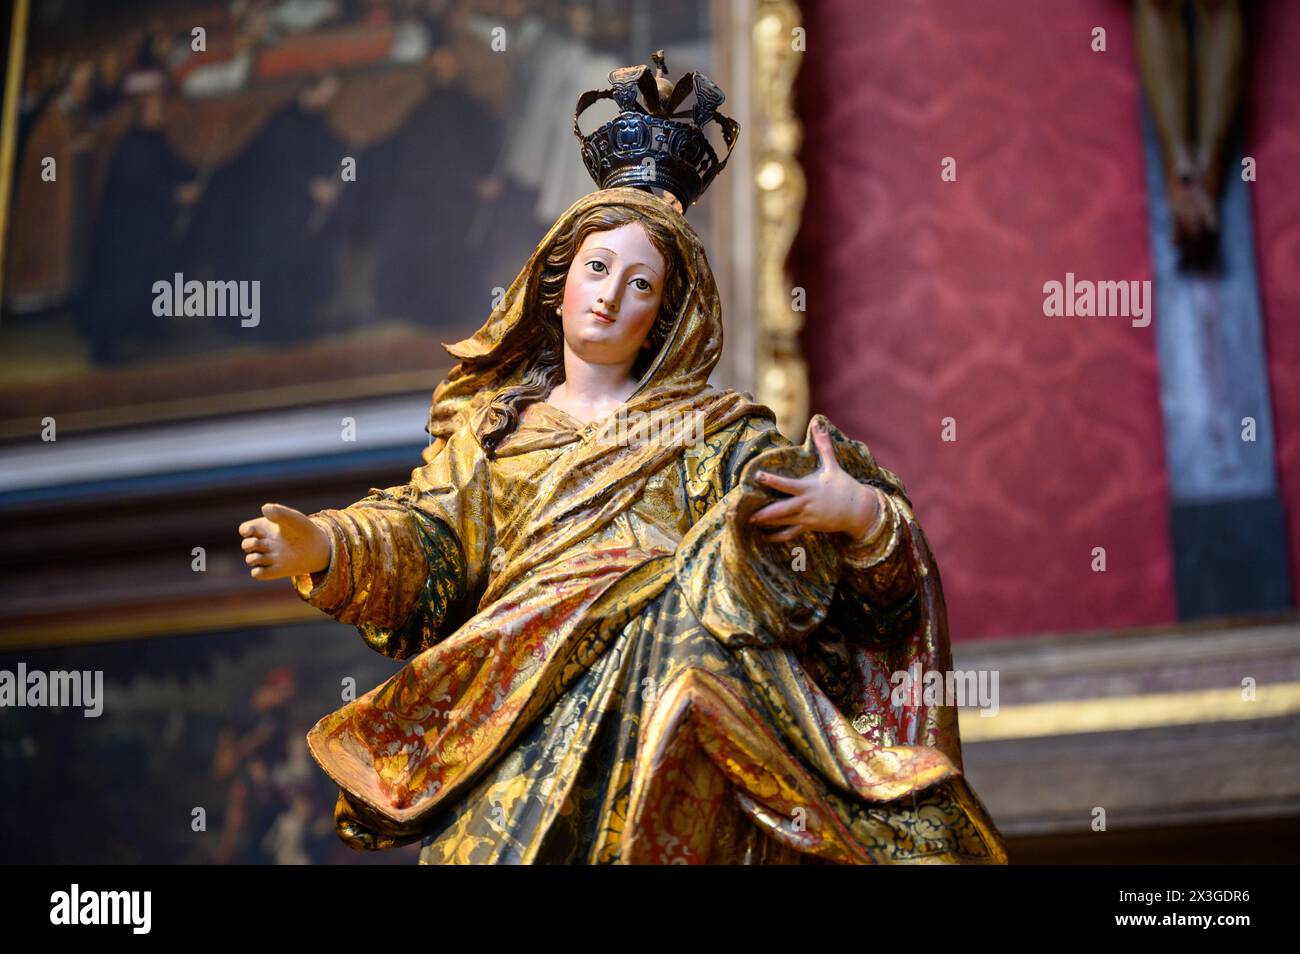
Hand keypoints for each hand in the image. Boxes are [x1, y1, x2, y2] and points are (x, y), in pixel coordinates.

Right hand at [238, 503, 330, 580]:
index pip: (245, 529)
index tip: (252, 530)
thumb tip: (264, 508)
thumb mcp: (293, 518)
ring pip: (250, 560)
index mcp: (263, 529)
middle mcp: (262, 544)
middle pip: (245, 545)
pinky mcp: (273, 571)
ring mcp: (267, 558)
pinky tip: (272, 565)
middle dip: (250, 545)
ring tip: (272, 555)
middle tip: (264, 543)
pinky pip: (257, 574)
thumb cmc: (303, 529)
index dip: (245, 530)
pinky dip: (259, 571)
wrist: (317, 547)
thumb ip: (279, 512)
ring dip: (255, 558)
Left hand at [749, 423, 882, 543]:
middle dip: (765, 512)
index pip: (787, 485)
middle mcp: (806, 504)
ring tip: (750, 523)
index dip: (772, 481)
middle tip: (748, 514)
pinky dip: (777, 536)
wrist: (858, 510)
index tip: (758, 476)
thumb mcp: (833, 466)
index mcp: (809, 488)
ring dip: (767, 523)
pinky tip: (765, 537)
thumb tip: (818, 424)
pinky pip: (791, 534)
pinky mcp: (809, 527)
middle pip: (781, 509)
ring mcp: (807, 517)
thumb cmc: (844, 486)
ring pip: (783, 522)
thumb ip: (824, 446)